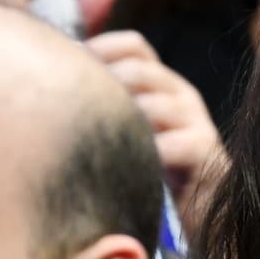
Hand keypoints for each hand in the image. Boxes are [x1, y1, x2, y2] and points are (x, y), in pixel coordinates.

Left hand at [84, 30, 226, 230]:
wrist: (204, 212)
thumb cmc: (156, 174)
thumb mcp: (132, 133)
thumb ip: (108, 108)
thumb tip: (55, 86)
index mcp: (164, 83)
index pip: (134, 45)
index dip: (100, 51)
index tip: (68, 74)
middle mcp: (182, 95)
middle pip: (138, 69)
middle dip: (103, 88)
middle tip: (73, 117)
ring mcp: (197, 121)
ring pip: (151, 104)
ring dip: (120, 124)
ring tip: (94, 147)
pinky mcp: (204, 151)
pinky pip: (169, 144)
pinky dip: (143, 155)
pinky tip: (121, 171)